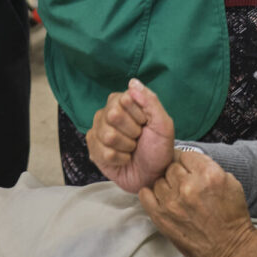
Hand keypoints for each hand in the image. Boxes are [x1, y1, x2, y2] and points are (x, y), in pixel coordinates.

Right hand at [86, 78, 175, 193]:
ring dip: (126, 147)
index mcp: (125, 101)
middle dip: (132, 132)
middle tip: (138, 137)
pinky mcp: (93, 147)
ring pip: (107, 135)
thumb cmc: (159, 147)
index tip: (146, 123)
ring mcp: (99, 129)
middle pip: (113, 116)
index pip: (125, 99)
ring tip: (131, 149)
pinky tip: (123, 158)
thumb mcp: (163, 124)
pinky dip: (118, 159)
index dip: (139, 115)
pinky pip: (102, 152)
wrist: (153, 174)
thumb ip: (150, 100)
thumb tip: (132, 82)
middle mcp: (108, 111)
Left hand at [139, 149, 256, 256]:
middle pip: (171, 166)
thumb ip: (207, 166)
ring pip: (158, 179)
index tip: (188, 169)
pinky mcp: (161, 217)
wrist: (230, 249)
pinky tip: (161, 198)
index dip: (187, 162)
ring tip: (177, 195)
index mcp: (208, 174)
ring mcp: (172, 202)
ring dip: (166, 185)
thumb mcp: (230, 181)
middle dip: (178, 173)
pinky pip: (145, 194)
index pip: (185, 154)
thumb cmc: (231, 217)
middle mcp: (188, 186)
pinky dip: (150, 194)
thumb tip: (188, 160)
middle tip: (185, 184)